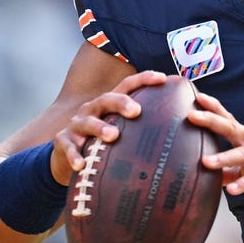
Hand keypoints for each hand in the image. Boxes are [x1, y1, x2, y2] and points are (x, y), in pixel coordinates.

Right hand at [51, 70, 166, 181]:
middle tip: (136, 111)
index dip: (144, 79)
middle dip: (121, 102)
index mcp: (109, 105)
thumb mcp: (119, 132)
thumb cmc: (102, 143)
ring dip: (100, 128)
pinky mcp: (63, 141)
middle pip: (107, 99)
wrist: (66, 158)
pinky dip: (74, 155)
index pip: (127, 86)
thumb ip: (140, 130)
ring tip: (112, 136)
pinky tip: (81, 164)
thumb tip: (179, 138)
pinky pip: (68, 147)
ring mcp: (77, 125)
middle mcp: (93, 109)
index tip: (163, 78)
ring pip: (87, 121)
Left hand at [188, 92, 243, 208]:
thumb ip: (230, 172)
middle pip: (233, 128)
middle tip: (192, 116)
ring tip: (206, 162)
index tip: (196, 98)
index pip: (229, 120)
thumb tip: (205, 176)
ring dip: (225, 157)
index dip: (213, 108)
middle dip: (212, 121)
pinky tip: (232, 189)